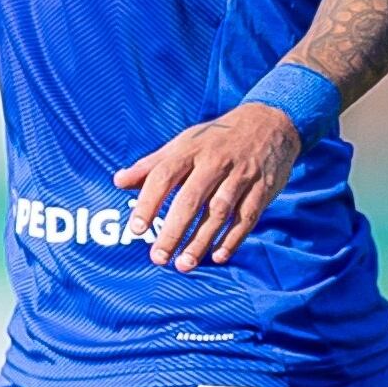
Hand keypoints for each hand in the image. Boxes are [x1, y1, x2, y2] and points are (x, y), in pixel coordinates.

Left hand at [115, 103, 300, 271]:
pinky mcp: (263, 189)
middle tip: (158, 257)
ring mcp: (241, 176)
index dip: (148, 202)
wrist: (270, 122)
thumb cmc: (216, 138)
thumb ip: (151, 165)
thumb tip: (117, 181)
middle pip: (191, 199)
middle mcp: (215, 163)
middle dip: (174, 230)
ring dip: (201, 241)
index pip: (163, 176)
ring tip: (184, 264)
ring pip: (219, 212)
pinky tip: (218, 256)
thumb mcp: (183, 143)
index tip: (136, 229)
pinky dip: (233, 239)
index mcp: (190, 150)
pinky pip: (247, 218)